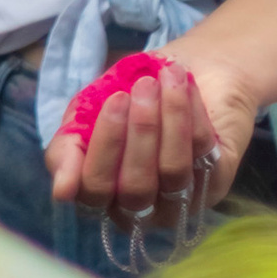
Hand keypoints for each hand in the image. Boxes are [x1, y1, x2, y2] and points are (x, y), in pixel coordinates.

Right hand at [47, 56, 255, 218]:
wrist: (182, 70)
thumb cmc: (127, 93)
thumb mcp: (87, 112)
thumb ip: (67, 147)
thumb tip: (61, 193)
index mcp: (104, 194)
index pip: (94, 193)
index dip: (102, 150)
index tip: (114, 99)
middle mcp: (142, 207)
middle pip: (135, 188)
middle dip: (139, 132)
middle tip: (143, 86)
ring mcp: (181, 200)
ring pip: (172, 172)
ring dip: (168, 119)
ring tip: (164, 78)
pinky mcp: (215, 183)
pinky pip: (203, 155)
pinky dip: (192, 114)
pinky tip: (184, 85)